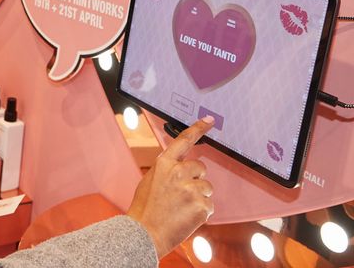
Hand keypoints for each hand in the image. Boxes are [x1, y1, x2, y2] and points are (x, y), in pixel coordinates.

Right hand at [127, 117, 214, 257]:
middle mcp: (179, 172)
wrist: (144, 233)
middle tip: (181, 194)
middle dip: (196, 179)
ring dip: (199, 197)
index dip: (198, 128)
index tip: (209, 120)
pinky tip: (186, 217)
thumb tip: (183, 169)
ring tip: (181, 208)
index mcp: (164, 163)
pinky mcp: (201, 205)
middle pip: (201, 168)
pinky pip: (209, 205)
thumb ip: (167, 171)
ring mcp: (191, 188)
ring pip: (207, 188)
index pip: (184, 140)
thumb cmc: (145, 209)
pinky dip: (201, 212)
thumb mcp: (150, 181)